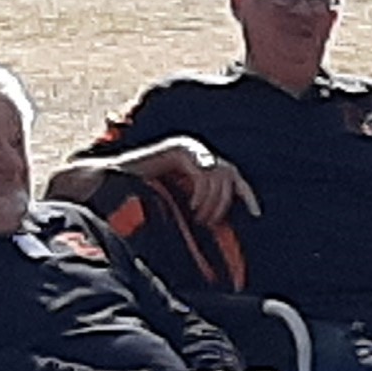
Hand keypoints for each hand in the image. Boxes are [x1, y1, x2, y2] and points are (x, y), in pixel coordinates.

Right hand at [139, 139, 258, 226]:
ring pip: (217, 176)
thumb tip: (219, 222)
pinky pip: (202, 174)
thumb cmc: (145, 193)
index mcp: (201, 161)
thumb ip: (199, 202)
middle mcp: (198, 151)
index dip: (246, 193)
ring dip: (212, 202)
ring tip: (200, 219)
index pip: (232, 175)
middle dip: (225, 202)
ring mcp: (188, 147)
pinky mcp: (177, 150)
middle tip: (212, 222)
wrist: (115, 181)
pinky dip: (201, 194)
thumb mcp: (179, 199)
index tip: (256, 213)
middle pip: (229, 174)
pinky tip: (192, 207)